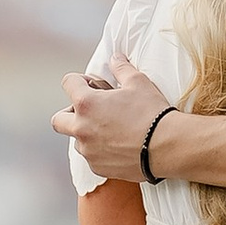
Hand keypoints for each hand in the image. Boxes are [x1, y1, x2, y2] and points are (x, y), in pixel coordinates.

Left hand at [58, 59, 174, 182]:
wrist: (166, 147)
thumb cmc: (152, 113)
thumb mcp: (138, 82)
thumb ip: (121, 68)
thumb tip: (115, 58)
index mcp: (86, 104)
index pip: (68, 83)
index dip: (79, 80)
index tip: (92, 85)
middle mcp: (81, 128)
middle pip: (58, 119)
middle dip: (70, 112)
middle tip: (91, 110)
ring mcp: (88, 150)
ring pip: (76, 140)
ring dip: (86, 133)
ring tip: (110, 129)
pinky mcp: (98, 167)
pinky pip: (91, 157)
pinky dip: (100, 150)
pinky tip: (119, 145)